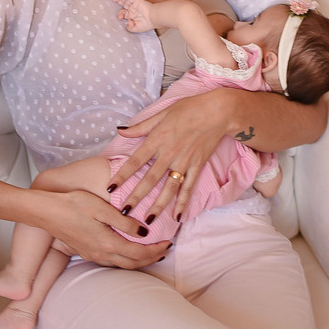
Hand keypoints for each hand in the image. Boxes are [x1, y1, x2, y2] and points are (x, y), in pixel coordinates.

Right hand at [43, 188, 168, 268]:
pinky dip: (125, 259)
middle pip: (133, 263)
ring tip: (151, 253)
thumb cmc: (73, 205)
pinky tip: (127, 252)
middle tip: (165, 250)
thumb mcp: (101, 209)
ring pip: (122, 264)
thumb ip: (124, 222)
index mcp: (107, 242)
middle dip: (151, 258)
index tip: (168, 242)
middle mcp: (101, 253)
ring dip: (139, 261)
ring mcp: (92, 254)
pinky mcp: (85, 252)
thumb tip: (143, 232)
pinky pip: (111, 261)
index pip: (139, 253)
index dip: (156, 250)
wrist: (46, 212)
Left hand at [109, 88, 233, 223]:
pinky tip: (177, 217)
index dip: (122, 175)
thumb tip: (120, 131)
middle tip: (124, 212)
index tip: (110, 188)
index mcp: (158, 138)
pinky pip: (188, 187)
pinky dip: (183, 202)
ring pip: (169, 188)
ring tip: (148, 220)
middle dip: (136, 196)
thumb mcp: (162, 113)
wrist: (218, 111)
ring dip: (158, 205)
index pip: (135, 161)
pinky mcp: (197, 166)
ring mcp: (184, 161)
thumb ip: (141, 126)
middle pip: (150, 179)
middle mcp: (169, 153)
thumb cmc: (189, 108)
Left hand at [112, 0, 155, 32]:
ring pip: (125, 0)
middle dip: (118, 1)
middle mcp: (132, 10)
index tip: (120, 17)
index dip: (119, 14)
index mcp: (132, 16)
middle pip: (123, 4)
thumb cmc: (147, 24)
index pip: (123, 13)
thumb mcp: (135, 28)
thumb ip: (129, 27)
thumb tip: (127, 22)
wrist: (153, 18)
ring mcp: (134, 5)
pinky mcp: (137, 1)